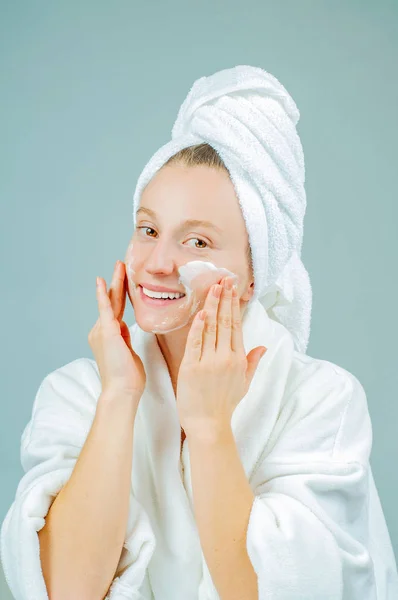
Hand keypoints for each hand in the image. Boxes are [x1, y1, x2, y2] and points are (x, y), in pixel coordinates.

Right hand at [88, 260, 145, 401]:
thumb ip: (125, 338)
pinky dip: (103, 295)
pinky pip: (105, 309)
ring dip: (115, 283)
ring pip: (110, 302)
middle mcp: (101, 331)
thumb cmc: (128, 378)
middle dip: (116, 282)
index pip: (116, 309)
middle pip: (111, 301)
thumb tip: (126, 329)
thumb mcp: (129, 353)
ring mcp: (102, 331)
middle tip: (120, 264)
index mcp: (109, 335)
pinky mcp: (106, 333)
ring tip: (119, 265)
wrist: (122, 391)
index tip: (124, 280)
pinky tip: (102, 281)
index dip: (120, 294)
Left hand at [176, 276, 266, 437]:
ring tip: (213, 287)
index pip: (236, 325)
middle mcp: (226, 358)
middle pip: (225, 322)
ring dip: (212, 305)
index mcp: (238, 359)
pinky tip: (201, 312)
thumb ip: (253, 362)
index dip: (233, 305)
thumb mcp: (244, 383)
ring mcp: (209, 362)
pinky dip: (199, 327)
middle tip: (224, 278)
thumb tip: (263, 346)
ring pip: (212, 328)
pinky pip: (196, 343)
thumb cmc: (224, 405)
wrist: (209, 425)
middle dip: (224, 298)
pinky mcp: (193, 368)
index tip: (232, 289)